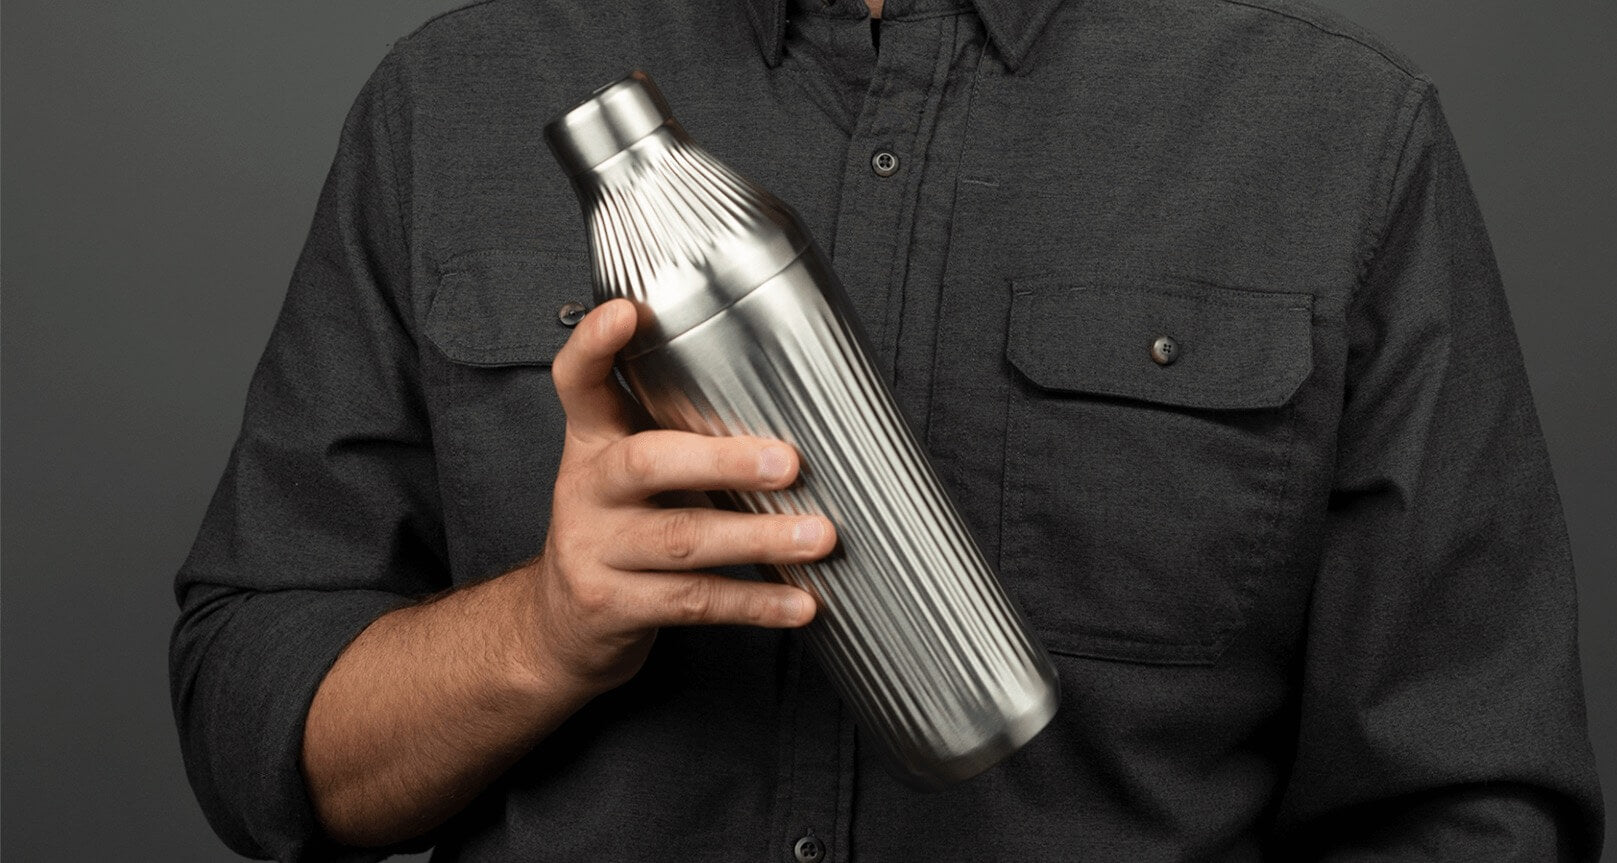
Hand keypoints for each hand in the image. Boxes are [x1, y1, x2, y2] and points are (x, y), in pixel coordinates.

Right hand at [520, 298, 833, 693]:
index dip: (594, 345)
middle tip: (789, 462)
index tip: (627, 313)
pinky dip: (754, 603)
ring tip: (818, 537)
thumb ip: (684, 433)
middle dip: (723, 462)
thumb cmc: (624, 527)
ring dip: (758, 539)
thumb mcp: (631, 470)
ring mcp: (593, 549)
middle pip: (647, 463)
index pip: (577, 381)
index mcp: (592, 440)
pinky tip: (800, 602)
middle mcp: (586, 488)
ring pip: (682, 540)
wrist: (561, 624)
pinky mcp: (612, 605)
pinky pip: (693, 602)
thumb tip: (802, 405)